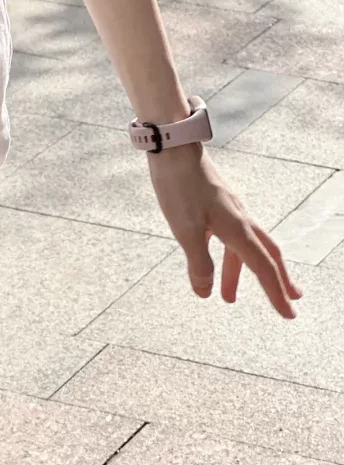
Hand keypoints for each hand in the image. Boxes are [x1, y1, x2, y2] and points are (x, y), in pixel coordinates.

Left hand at [149, 143, 301, 317]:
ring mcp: (231, 210)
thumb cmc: (180, 187)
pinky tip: (213, 260)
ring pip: (246, 247)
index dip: (276, 294)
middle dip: (278, 281)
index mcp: (238, 229)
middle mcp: (241, 219)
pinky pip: (231, 236)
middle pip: (268, 255)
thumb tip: (205, 291)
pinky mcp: (218, 203)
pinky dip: (228, 255)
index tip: (289, 315)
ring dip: (241, 273)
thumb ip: (198, 263)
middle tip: (289, 302)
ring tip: (228, 297)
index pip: (264, 268)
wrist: (174, 149)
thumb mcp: (186, 230)